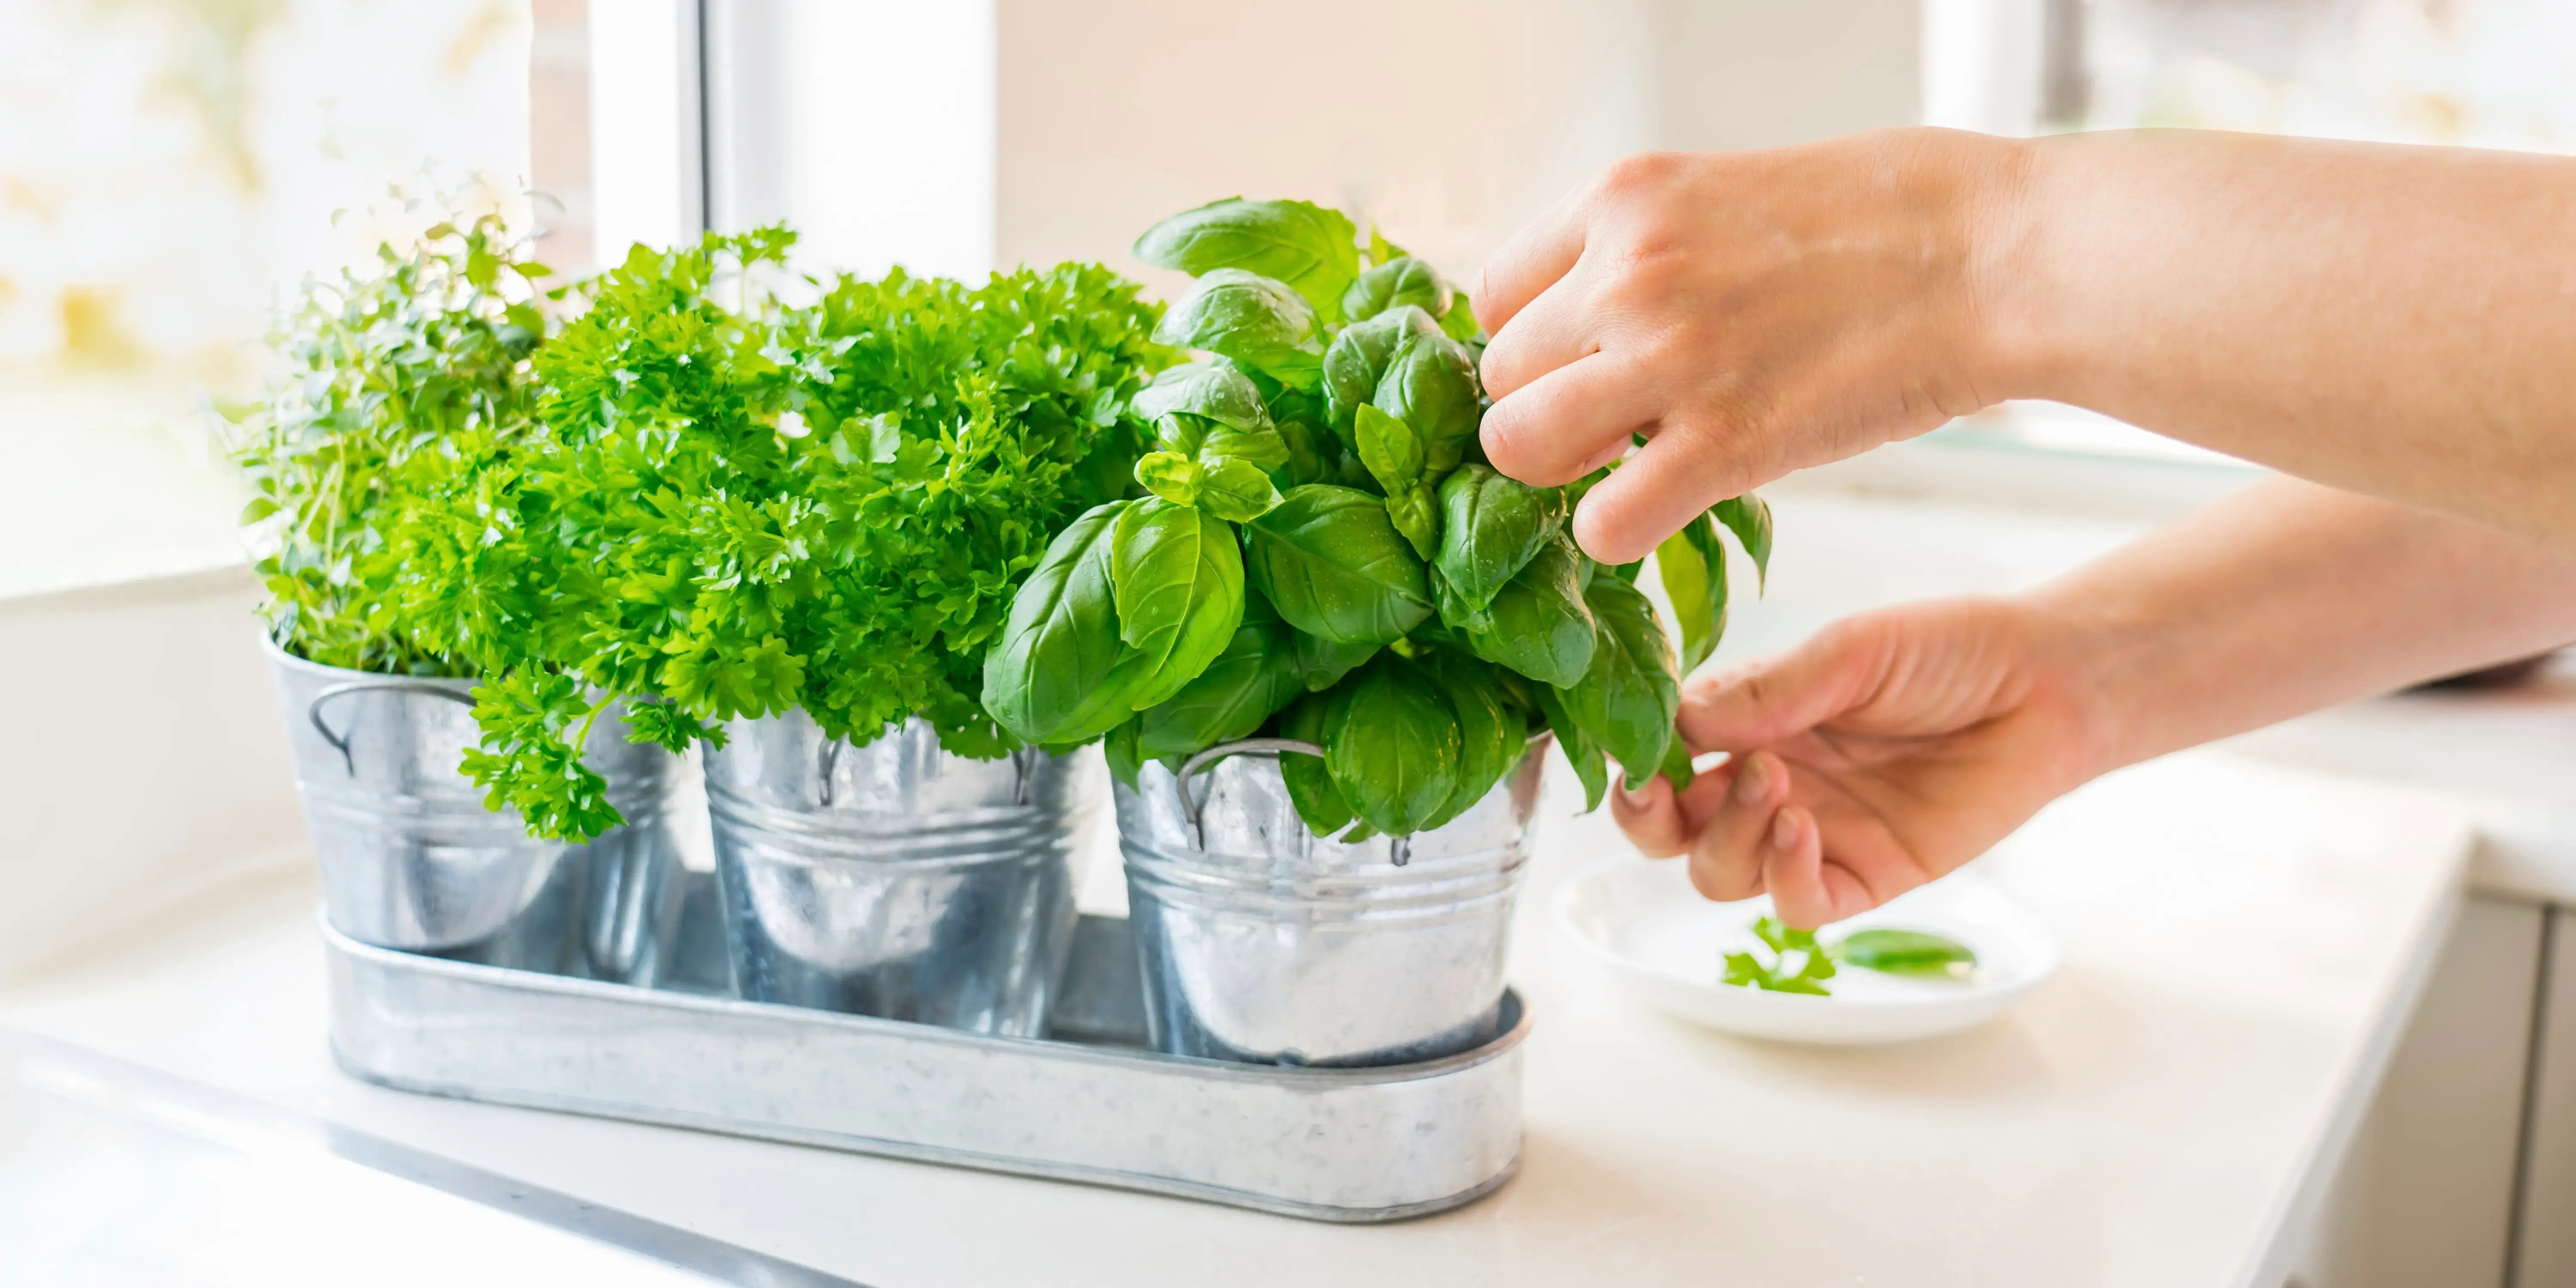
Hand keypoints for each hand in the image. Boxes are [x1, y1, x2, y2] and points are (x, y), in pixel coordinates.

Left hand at [1472, 129, 2027, 564]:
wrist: (1991, 254)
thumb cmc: (1883, 219)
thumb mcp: (1727, 192)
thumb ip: (1646, 250)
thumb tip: (1590, 316)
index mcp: (1623, 200)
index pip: (1493, 297)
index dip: (1532, 347)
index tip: (1579, 367)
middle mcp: (1624, 273)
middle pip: (1499, 379)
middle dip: (1544, 411)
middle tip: (1612, 426)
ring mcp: (1668, 358)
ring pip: (1517, 448)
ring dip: (1562, 474)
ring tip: (1626, 467)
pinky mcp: (1724, 444)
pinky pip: (1602, 523)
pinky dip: (1617, 534)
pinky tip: (1664, 510)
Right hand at [1611, 597, 2118, 927]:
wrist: (2048, 685)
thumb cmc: (1948, 651)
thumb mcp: (1850, 652)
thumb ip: (1766, 690)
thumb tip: (1677, 719)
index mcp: (1751, 722)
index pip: (1662, 755)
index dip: (1635, 759)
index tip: (1632, 747)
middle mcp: (1769, 783)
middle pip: (1671, 832)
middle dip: (1650, 817)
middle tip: (1666, 784)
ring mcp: (1815, 835)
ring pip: (1720, 874)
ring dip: (1726, 836)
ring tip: (1773, 783)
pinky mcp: (1868, 876)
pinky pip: (1798, 907)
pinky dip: (1782, 877)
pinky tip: (1801, 829)